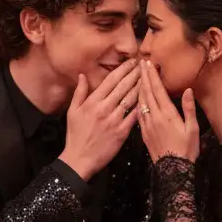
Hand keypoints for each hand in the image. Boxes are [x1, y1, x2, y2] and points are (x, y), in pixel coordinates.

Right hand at [58, 59, 141, 179]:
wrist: (79, 159)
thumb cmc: (75, 135)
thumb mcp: (73, 111)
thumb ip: (79, 92)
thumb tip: (82, 75)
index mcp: (93, 102)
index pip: (111, 80)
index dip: (123, 69)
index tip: (131, 62)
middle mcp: (104, 108)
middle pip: (123, 87)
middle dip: (135, 74)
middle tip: (144, 65)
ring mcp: (114, 120)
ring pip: (131, 99)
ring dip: (140, 87)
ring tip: (148, 77)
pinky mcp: (122, 132)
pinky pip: (134, 116)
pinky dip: (141, 107)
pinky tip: (148, 99)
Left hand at [137, 59, 198, 163]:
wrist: (173, 170)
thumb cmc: (187, 149)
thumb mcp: (193, 129)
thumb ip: (188, 109)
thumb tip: (188, 90)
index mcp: (167, 114)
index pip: (157, 90)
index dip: (152, 76)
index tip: (148, 63)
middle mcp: (154, 117)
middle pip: (146, 92)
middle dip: (143, 76)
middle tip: (139, 62)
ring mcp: (147, 125)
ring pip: (140, 101)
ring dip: (138, 87)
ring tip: (136, 75)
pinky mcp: (143, 132)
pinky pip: (137, 113)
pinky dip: (136, 101)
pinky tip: (135, 96)